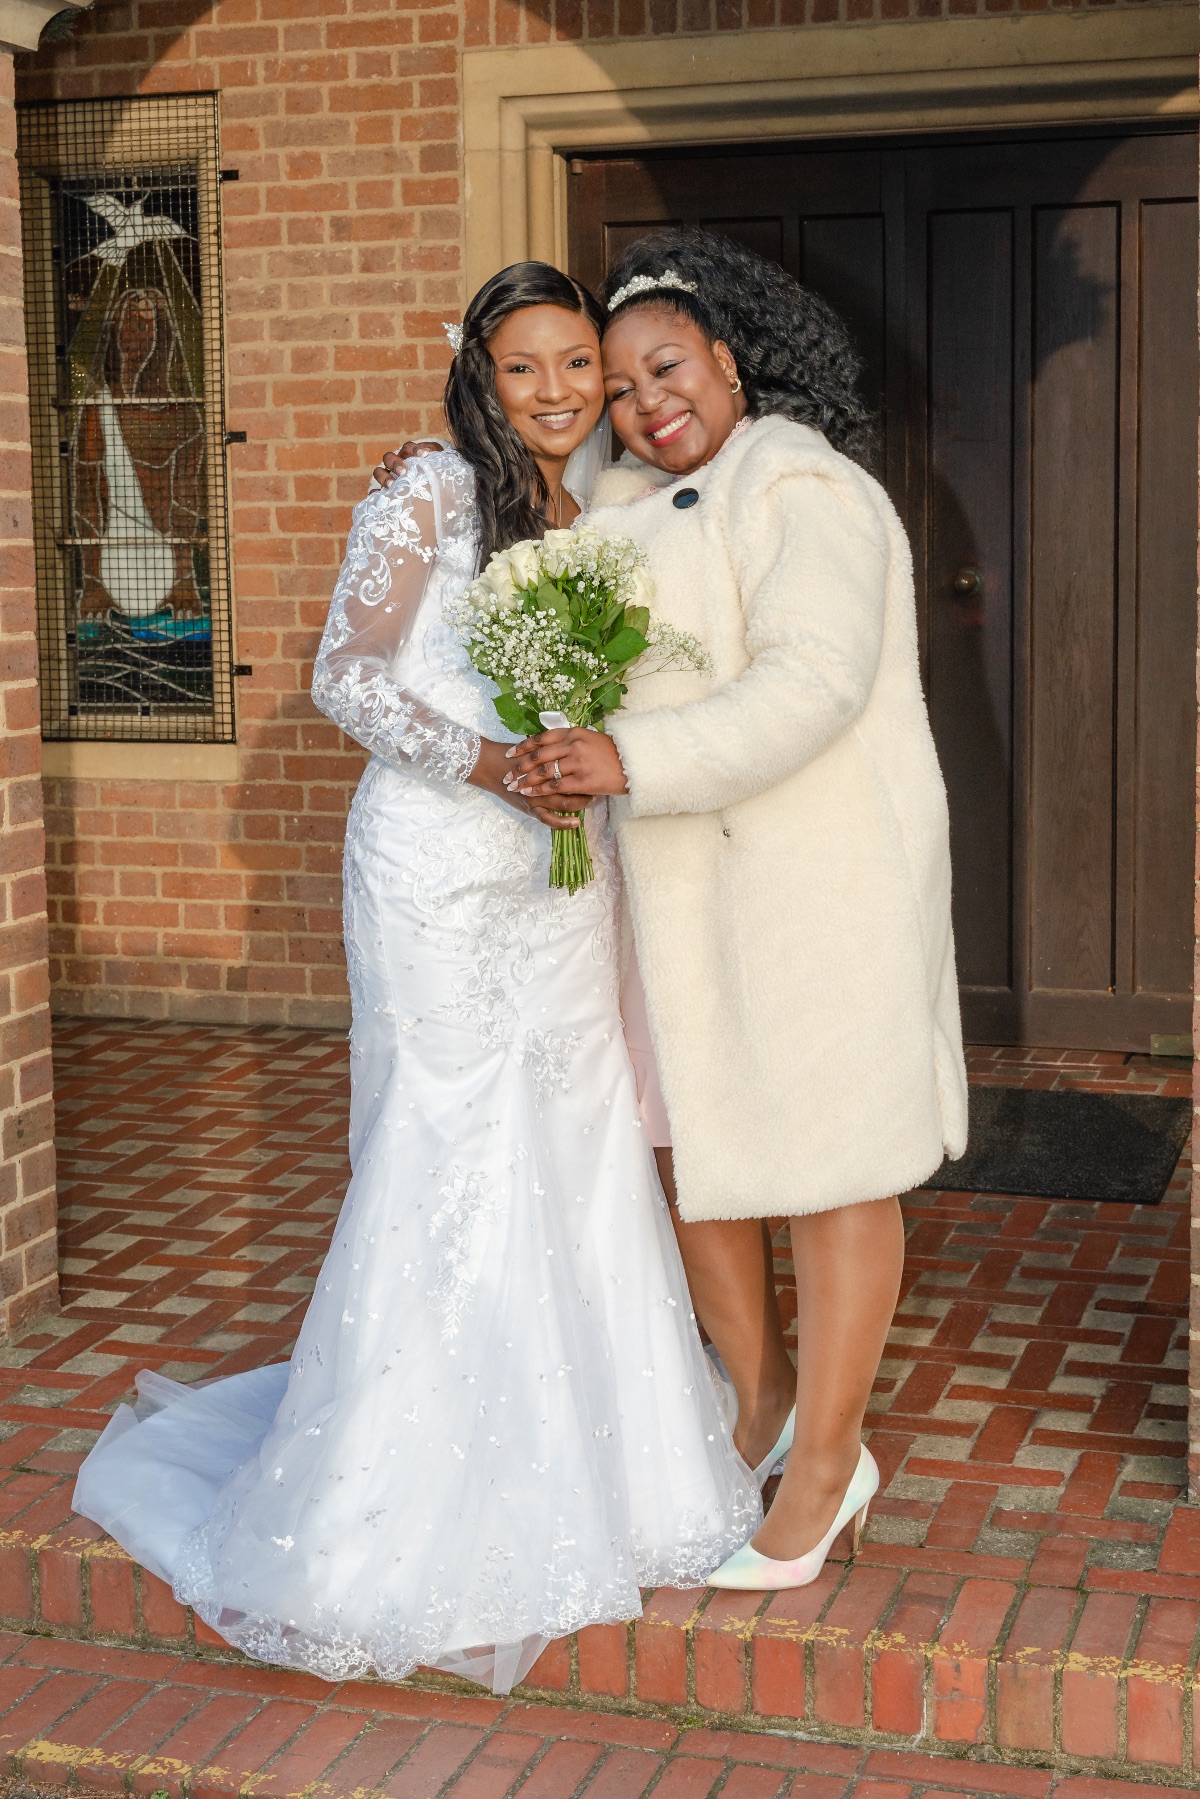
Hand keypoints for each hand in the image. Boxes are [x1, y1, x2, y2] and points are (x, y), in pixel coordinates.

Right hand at [372, 442, 444, 487]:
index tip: (424, 455)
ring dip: (384, 477)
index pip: (408, 448)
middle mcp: (396, 465)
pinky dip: (375, 494)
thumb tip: (433, 455)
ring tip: (392, 485)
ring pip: (379, 472)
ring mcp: (389, 478)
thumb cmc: (434, 474)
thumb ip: (436, 458)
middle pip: (389, 458)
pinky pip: (376, 493)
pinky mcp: (385, 492)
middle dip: (395, 464)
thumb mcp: (437, 464)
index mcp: (408, 455)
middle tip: (403, 472)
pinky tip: (379, 496)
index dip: (414, 449)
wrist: (432, 490)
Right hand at [469, 738, 590, 830]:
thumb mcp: (536, 748)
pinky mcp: (530, 808)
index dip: (589, 768)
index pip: (573, 766)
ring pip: (564, 801)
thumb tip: (576, 744)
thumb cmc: (515, 756)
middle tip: (601, 785)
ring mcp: (536, 795)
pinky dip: (563, 823)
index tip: (601, 768)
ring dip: (580, 803)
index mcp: (546, 761)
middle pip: (571, 783)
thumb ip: (554, 748)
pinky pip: (549, 819)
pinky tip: (576, 824)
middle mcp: (542, 779)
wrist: (491, 766)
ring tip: (592, 801)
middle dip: (588, 786)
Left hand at [504, 728, 628, 798]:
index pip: (541, 738)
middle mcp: (573, 745)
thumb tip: (551, 744)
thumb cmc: (612, 753)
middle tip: (507, 775)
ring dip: (526, 780)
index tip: (510, 755)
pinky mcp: (583, 780)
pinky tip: (530, 794)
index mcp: (573, 733)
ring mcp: (578, 763)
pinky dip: (540, 791)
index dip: (522, 747)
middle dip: (519, 767)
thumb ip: (570, 740)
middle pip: (538, 756)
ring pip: (544, 772)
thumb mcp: (590, 739)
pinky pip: (556, 786)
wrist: (634, 764)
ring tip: (514, 787)